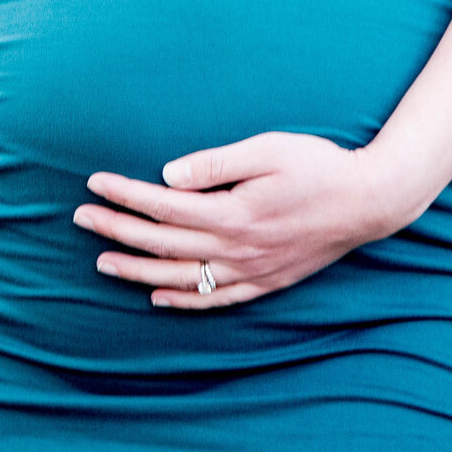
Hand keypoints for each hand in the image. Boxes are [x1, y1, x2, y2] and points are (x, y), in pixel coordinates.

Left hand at [73, 132, 425, 308]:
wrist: (370, 202)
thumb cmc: (319, 166)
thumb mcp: (268, 150)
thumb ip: (216, 163)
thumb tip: (168, 176)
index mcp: (233, 212)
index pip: (163, 207)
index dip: (124, 196)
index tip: (93, 183)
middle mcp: (236, 248)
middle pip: (162, 244)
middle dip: (116, 232)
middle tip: (80, 219)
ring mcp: (251, 271)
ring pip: (181, 278)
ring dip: (137, 272)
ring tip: (102, 264)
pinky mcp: (266, 282)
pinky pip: (215, 299)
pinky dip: (183, 301)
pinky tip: (158, 297)